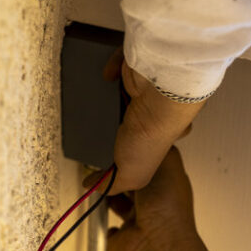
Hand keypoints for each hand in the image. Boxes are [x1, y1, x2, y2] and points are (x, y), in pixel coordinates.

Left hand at [103, 48, 207, 193]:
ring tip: (98, 97)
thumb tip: (92, 186)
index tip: (114, 152)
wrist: (158, 98)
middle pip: (139, 117)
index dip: (134, 149)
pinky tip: (107, 76)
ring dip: (116, 92)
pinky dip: (115, 68)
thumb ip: (111, 183)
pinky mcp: (141, 68)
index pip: (147, 146)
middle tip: (107, 122)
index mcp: (158, 140)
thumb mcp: (131, 176)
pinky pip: (126, 64)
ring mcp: (150, 90)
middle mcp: (158, 113)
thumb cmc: (152, 136)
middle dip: (123, 119)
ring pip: (132, 90)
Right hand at [105, 147, 219, 250]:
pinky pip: (111, 230)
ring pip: (118, 203)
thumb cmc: (167, 207)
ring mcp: (137, 221)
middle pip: (131, 182)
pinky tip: (101, 215)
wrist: (156, 244)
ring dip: (107, 195)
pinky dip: (106, 225)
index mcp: (166, 183)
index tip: (120, 147)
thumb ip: (149, 149)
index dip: (134, 155)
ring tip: (97, 185)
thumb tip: (135, 144)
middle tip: (102, 164)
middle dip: (117, 174)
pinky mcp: (122, 238)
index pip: (148, 164)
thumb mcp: (164, 162)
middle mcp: (152, 202)